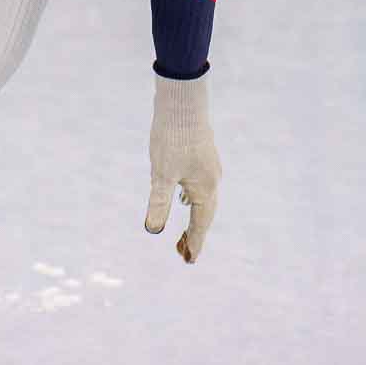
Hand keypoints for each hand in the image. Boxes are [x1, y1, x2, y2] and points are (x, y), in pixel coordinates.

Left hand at [144, 72, 220, 262]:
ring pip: (202, 201)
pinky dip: (192, 201)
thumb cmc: (171, 138)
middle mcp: (212, 181)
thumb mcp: (160, 174)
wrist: (183, 104)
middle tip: (182, 254)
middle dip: (194, 235)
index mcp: (205, 188)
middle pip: (204, 215)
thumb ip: (158, 202)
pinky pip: (200, 188)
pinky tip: (184, 199)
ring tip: (183, 235)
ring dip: (194, 219)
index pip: (200, 224)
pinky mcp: (202, 158)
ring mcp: (209, 169)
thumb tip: (153, 229)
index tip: (189, 261)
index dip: (194, 243)